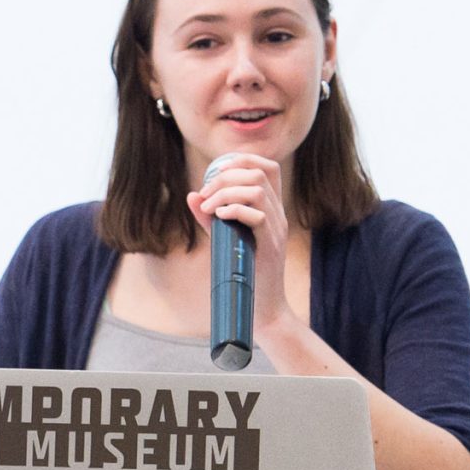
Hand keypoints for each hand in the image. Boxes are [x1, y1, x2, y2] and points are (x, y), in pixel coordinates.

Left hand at [187, 152, 293, 328]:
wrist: (263, 309)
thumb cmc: (243, 274)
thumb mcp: (224, 238)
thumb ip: (209, 217)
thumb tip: (191, 195)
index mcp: (271, 209)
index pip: (267, 167)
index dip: (241, 160)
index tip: (216, 174)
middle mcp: (277, 215)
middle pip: (260, 172)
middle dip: (226, 177)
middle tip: (206, 195)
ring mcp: (276, 229)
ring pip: (258, 190)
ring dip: (226, 193)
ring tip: (209, 209)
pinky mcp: (270, 245)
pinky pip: (257, 216)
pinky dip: (234, 210)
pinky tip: (219, 218)